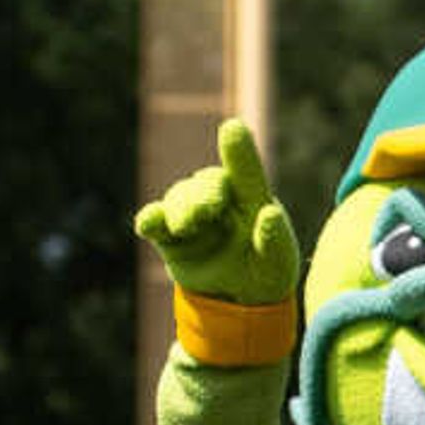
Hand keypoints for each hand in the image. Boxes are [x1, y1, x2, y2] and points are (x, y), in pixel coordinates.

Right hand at [135, 117, 302, 306]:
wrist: (238, 296)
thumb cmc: (265, 269)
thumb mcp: (276, 262)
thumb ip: (273, 239)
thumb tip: (271, 214)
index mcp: (251, 197)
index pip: (245, 171)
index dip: (238, 151)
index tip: (232, 128)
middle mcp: (218, 197)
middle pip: (206, 184)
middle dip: (203, 195)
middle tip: (206, 212)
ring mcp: (191, 213)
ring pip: (180, 199)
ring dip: (182, 210)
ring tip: (186, 226)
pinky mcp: (169, 234)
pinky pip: (155, 221)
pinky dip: (151, 221)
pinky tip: (148, 225)